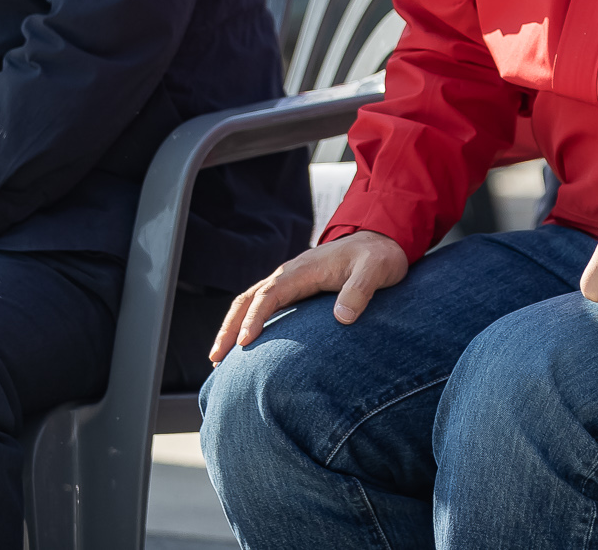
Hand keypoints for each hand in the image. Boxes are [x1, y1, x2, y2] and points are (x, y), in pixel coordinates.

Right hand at [212, 230, 410, 358]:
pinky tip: (243, 342)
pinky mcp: (296, 288)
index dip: (255, 317)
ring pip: (251, 300)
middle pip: (249, 298)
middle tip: (215, 357)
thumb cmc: (379, 256)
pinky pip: (263, 303)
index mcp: (304, 269)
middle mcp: (291, 273)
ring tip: (218, 357)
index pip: (270, 294)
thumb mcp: (377, 270)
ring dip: (232, 325)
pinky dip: (246, 320)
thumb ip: (360, 291)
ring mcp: (291, 280)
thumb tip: (342, 317)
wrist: (383, 240)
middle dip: (229, 327)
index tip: (243, 342)